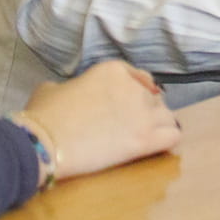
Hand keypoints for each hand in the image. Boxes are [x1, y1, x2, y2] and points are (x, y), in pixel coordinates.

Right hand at [20, 60, 179, 181]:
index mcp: (113, 70)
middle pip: (155, 98)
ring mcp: (142, 113)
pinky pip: (173, 136)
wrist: (46, 143)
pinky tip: (156, 148)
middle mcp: (133, 87)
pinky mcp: (146, 139)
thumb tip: (66, 94)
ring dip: (158, 126)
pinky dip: (167, 142)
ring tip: (145, 139)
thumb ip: (69, 87)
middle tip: (132, 127)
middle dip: (146, 111)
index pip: (140, 77)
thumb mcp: (52, 88)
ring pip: (167, 116)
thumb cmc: (46, 115)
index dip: (138, 92)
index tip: (131, 105)